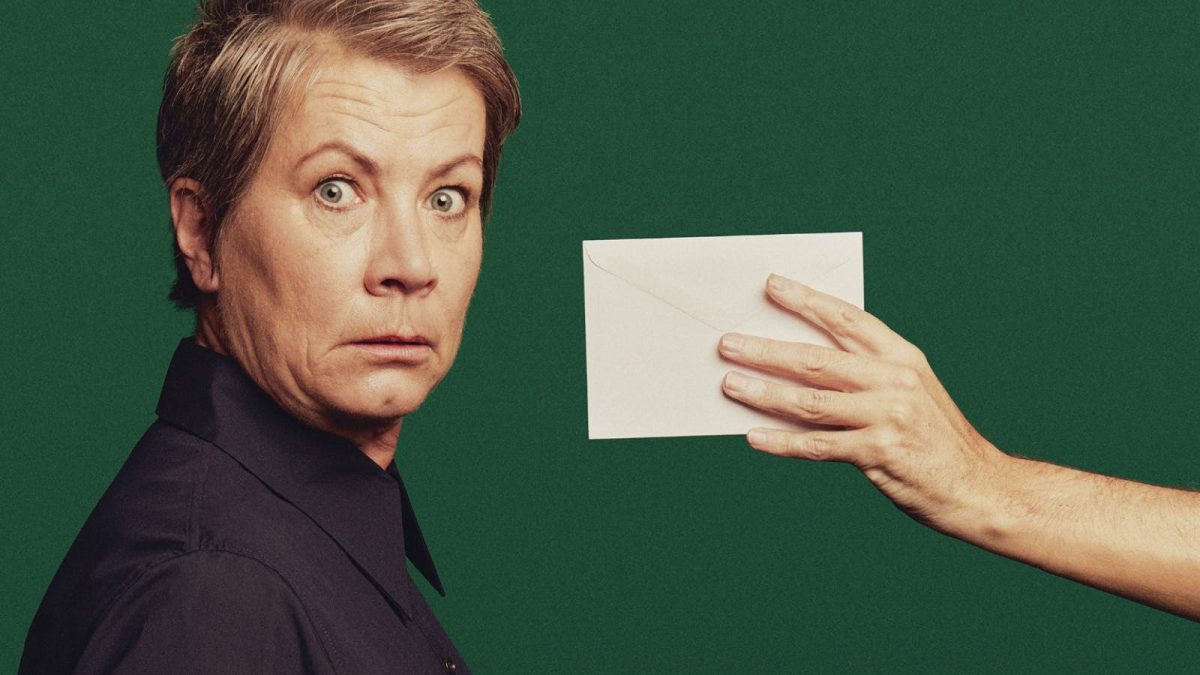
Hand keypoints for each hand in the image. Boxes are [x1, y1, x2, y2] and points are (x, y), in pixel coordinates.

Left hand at [719, 274, 1011, 537]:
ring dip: (764, 392)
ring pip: (811, 401)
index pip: (847, 319)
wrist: (980, 488)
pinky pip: (818, 445)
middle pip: (817, 360)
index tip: (771, 286)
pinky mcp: (880, 452)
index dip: (807, 301)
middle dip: (767, 349)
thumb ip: (862, 376)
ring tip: (729, 385)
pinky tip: (754, 436)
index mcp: (902, 356)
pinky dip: (782, 441)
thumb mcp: (910, 392)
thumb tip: (792, 367)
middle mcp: (895, 380)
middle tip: (728, 343)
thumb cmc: (934, 439)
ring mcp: (888, 416)